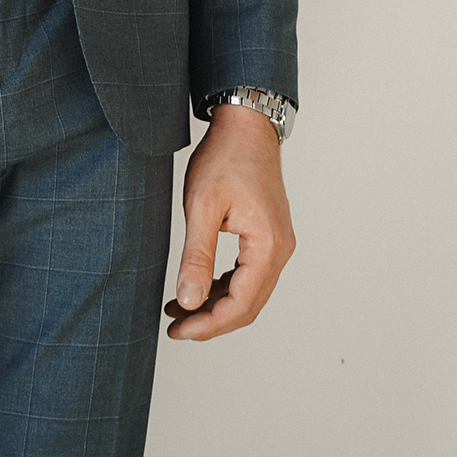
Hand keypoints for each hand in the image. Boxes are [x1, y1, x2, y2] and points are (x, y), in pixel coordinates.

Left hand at [164, 103, 294, 340]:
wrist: (245, 126)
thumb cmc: (225, 158)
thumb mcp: (202, 206)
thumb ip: (197, 256)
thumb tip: (189, 302)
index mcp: (268, 247)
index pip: (240, 305)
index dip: (208, 325)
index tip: (177, 330)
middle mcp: (280, 250)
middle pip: (248, 306)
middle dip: (211, 322)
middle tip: (175, 328)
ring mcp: (277, 243)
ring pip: (249, 292)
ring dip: (216, 306)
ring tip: (180, 310)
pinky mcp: (268, 236)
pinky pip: (249, 274)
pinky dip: (225, 287)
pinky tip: (199, 287)